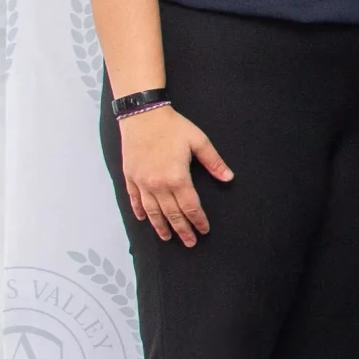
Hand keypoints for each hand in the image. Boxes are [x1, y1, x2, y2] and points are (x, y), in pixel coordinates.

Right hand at [119, 106, 233, 247]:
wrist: (142, 115)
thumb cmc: (172, 127)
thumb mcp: (198, 141)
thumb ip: (214, 162)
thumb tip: (229, 178)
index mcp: (177, 178)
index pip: (190, 207)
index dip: (198, 220)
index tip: (204, 230)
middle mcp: (158, 185)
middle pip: (172, 214)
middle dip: (182, 230)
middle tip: (190, 243)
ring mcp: (142, 182)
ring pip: (152, 211)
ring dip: (161, 226)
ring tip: (168, 238)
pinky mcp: (130, 177)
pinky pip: (135, 199)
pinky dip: (140, 211)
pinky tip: (145, 219)